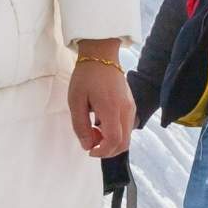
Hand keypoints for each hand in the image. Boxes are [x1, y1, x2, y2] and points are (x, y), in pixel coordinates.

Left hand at [67, 39, 133, 157]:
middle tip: (91, 142)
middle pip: (124, 143)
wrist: (101, 55)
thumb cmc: (86, 76)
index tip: (90, 150)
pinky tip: (101, 123)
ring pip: (127, 137)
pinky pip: (126, 127)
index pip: (114, 140)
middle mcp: (126, 110)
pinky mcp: (131, 105)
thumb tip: (87, 145)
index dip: (102, 152)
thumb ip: (80, 126)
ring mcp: (131, 107)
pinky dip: (116, 133)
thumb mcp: (75, 101)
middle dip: (107, 150)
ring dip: (111, 142)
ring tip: (94, 130)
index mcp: (112, 108)